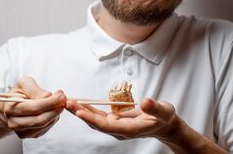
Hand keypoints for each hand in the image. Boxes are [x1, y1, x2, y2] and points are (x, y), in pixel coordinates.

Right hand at [3, 77, 65, 138]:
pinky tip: (52, 110)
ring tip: (58, 103)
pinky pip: (46, 128)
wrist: (14, 105)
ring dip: (55, 114)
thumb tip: (48, 96)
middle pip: (40, 120)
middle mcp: (14, 122)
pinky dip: (53, 118)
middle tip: (63, 100)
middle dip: (55, 109)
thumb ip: (35, 89)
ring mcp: (22, 131)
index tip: (61, 96)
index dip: (50, 102)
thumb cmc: (20, 93)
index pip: (34, 107)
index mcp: (10, 108)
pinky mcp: (30, 134)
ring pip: (45, 125)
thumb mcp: (25, 84)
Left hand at [66, 98, 181, 140]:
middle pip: (97, 123)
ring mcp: (117, 126)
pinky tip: (79, 104)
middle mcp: (120, 130)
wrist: (165, 125)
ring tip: (67, 102)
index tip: (79, 112)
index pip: (108, 125)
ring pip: (95, 120)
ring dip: (81, 111)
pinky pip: (99, 116)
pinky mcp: (115, 121)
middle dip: (81, 114)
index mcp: (130, 129)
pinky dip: (88, 109)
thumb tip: (147, 101)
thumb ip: (155, 108)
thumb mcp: (164, 111)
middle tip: (67, 103)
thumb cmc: (165, 118)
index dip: (92, 119)